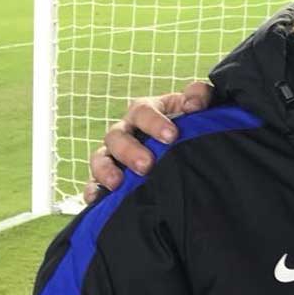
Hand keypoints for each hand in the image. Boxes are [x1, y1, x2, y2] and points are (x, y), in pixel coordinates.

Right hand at [84, 81, 213, 202]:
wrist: (189, 144)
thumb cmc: (190, 122)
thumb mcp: (197, 105)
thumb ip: (200, 95)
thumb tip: (193, 104)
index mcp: (146, 111)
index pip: (143, 111)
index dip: (155, 122)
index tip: (172, 136)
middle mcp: (126, 130)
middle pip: (117, 136)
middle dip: (130, 151)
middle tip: (147, 165)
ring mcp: (115, 153)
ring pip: (101, 157)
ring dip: (106, 169)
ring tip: (117, 183)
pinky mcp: (109, 176)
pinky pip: (95, 182)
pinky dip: (93, 189)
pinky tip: (95, 199)